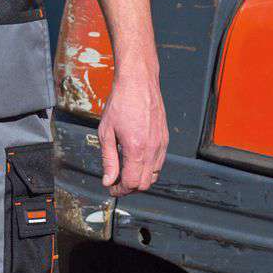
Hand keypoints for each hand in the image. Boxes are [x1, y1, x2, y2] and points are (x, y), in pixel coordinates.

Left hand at [99, 70, 167, 196]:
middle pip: (144, 184)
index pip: (131, 183)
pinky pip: (159, 163)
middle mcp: (152, 149)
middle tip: (116, 184)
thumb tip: (108, 181)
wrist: (138, 82)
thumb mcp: (106, 133)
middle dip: (129, 188)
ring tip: (125, 174)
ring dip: (139, 179)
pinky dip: (148, 169)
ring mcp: (161, 144)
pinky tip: (135, 162)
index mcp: (136, 149)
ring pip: (154, 176)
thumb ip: (108, 160)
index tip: (111, 189)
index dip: (119, 190)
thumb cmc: (120, 104)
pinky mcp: (165, 139)